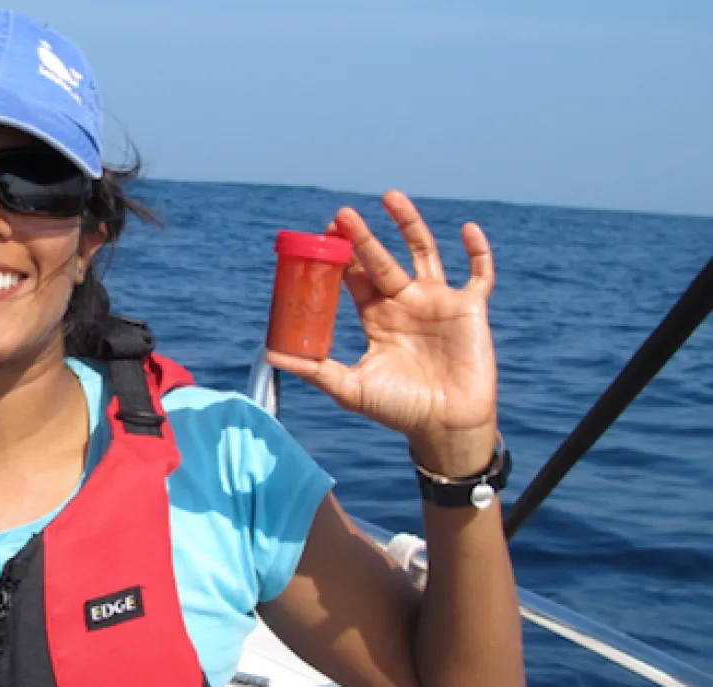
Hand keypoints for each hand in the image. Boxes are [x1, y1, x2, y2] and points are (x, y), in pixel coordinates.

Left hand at [266, 190, 497, 474]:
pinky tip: (467, 229)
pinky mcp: (470, 309)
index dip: (339, 258)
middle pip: (381, 260)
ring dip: (409, 224)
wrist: (445, 427)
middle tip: (341, 214)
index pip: (354, 278)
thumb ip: (314, 370)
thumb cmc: (399, 410)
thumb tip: (269, 356)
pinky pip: (479, 273)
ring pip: (424, 252)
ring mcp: (438, 303)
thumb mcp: (350, 388)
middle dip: (362, 237)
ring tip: (389, 197)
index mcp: (376, 318)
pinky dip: (478, 251)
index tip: (322, 236)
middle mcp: (404, 304)